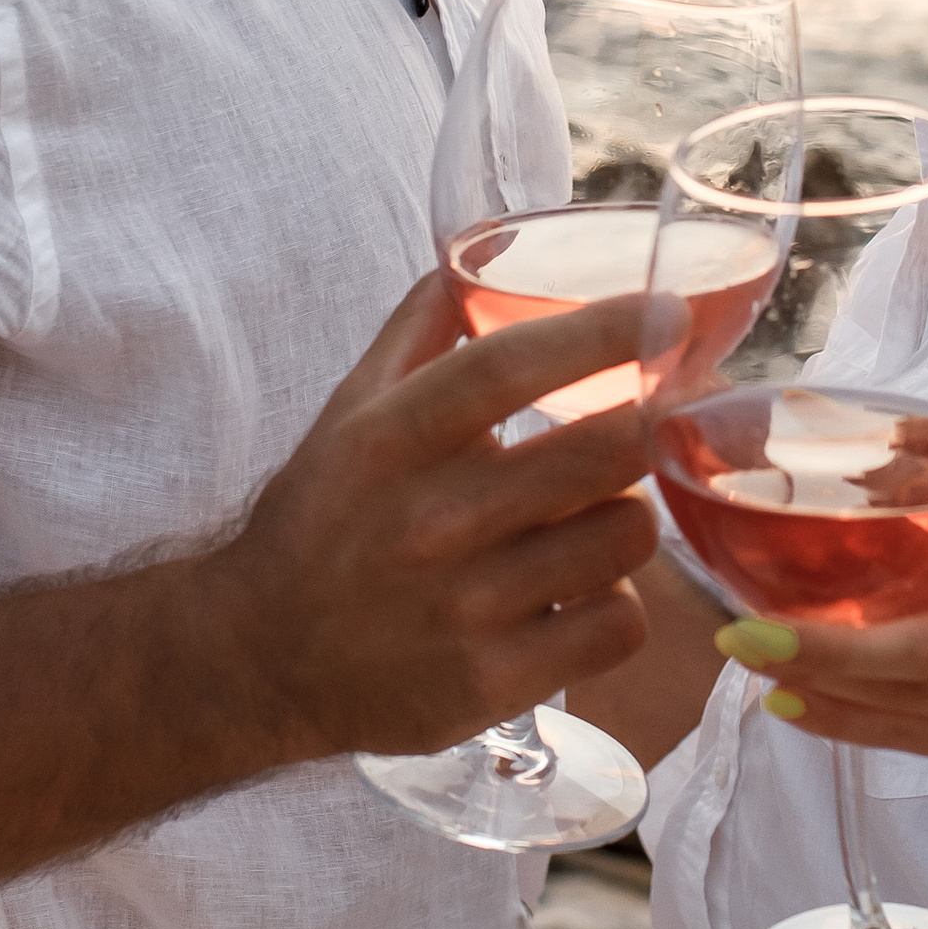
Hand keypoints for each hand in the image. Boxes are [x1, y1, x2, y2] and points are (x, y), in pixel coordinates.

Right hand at [211, 273, 661, 767]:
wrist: (257, 659)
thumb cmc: (322, 520)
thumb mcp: (349, 411)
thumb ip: (420, 327)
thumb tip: (487, 247)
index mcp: (395, 437)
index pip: (512, 365)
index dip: (602, 332)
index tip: (670, 313)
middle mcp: (431, 518)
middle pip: (606, 452)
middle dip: (646, 430)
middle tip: (645, 432)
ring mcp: (466, 606)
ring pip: (627, 536)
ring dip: (625, 522)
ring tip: (588, 524)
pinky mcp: (493, 681)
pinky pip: (618, 624)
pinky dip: (614, 606)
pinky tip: (577, 596)